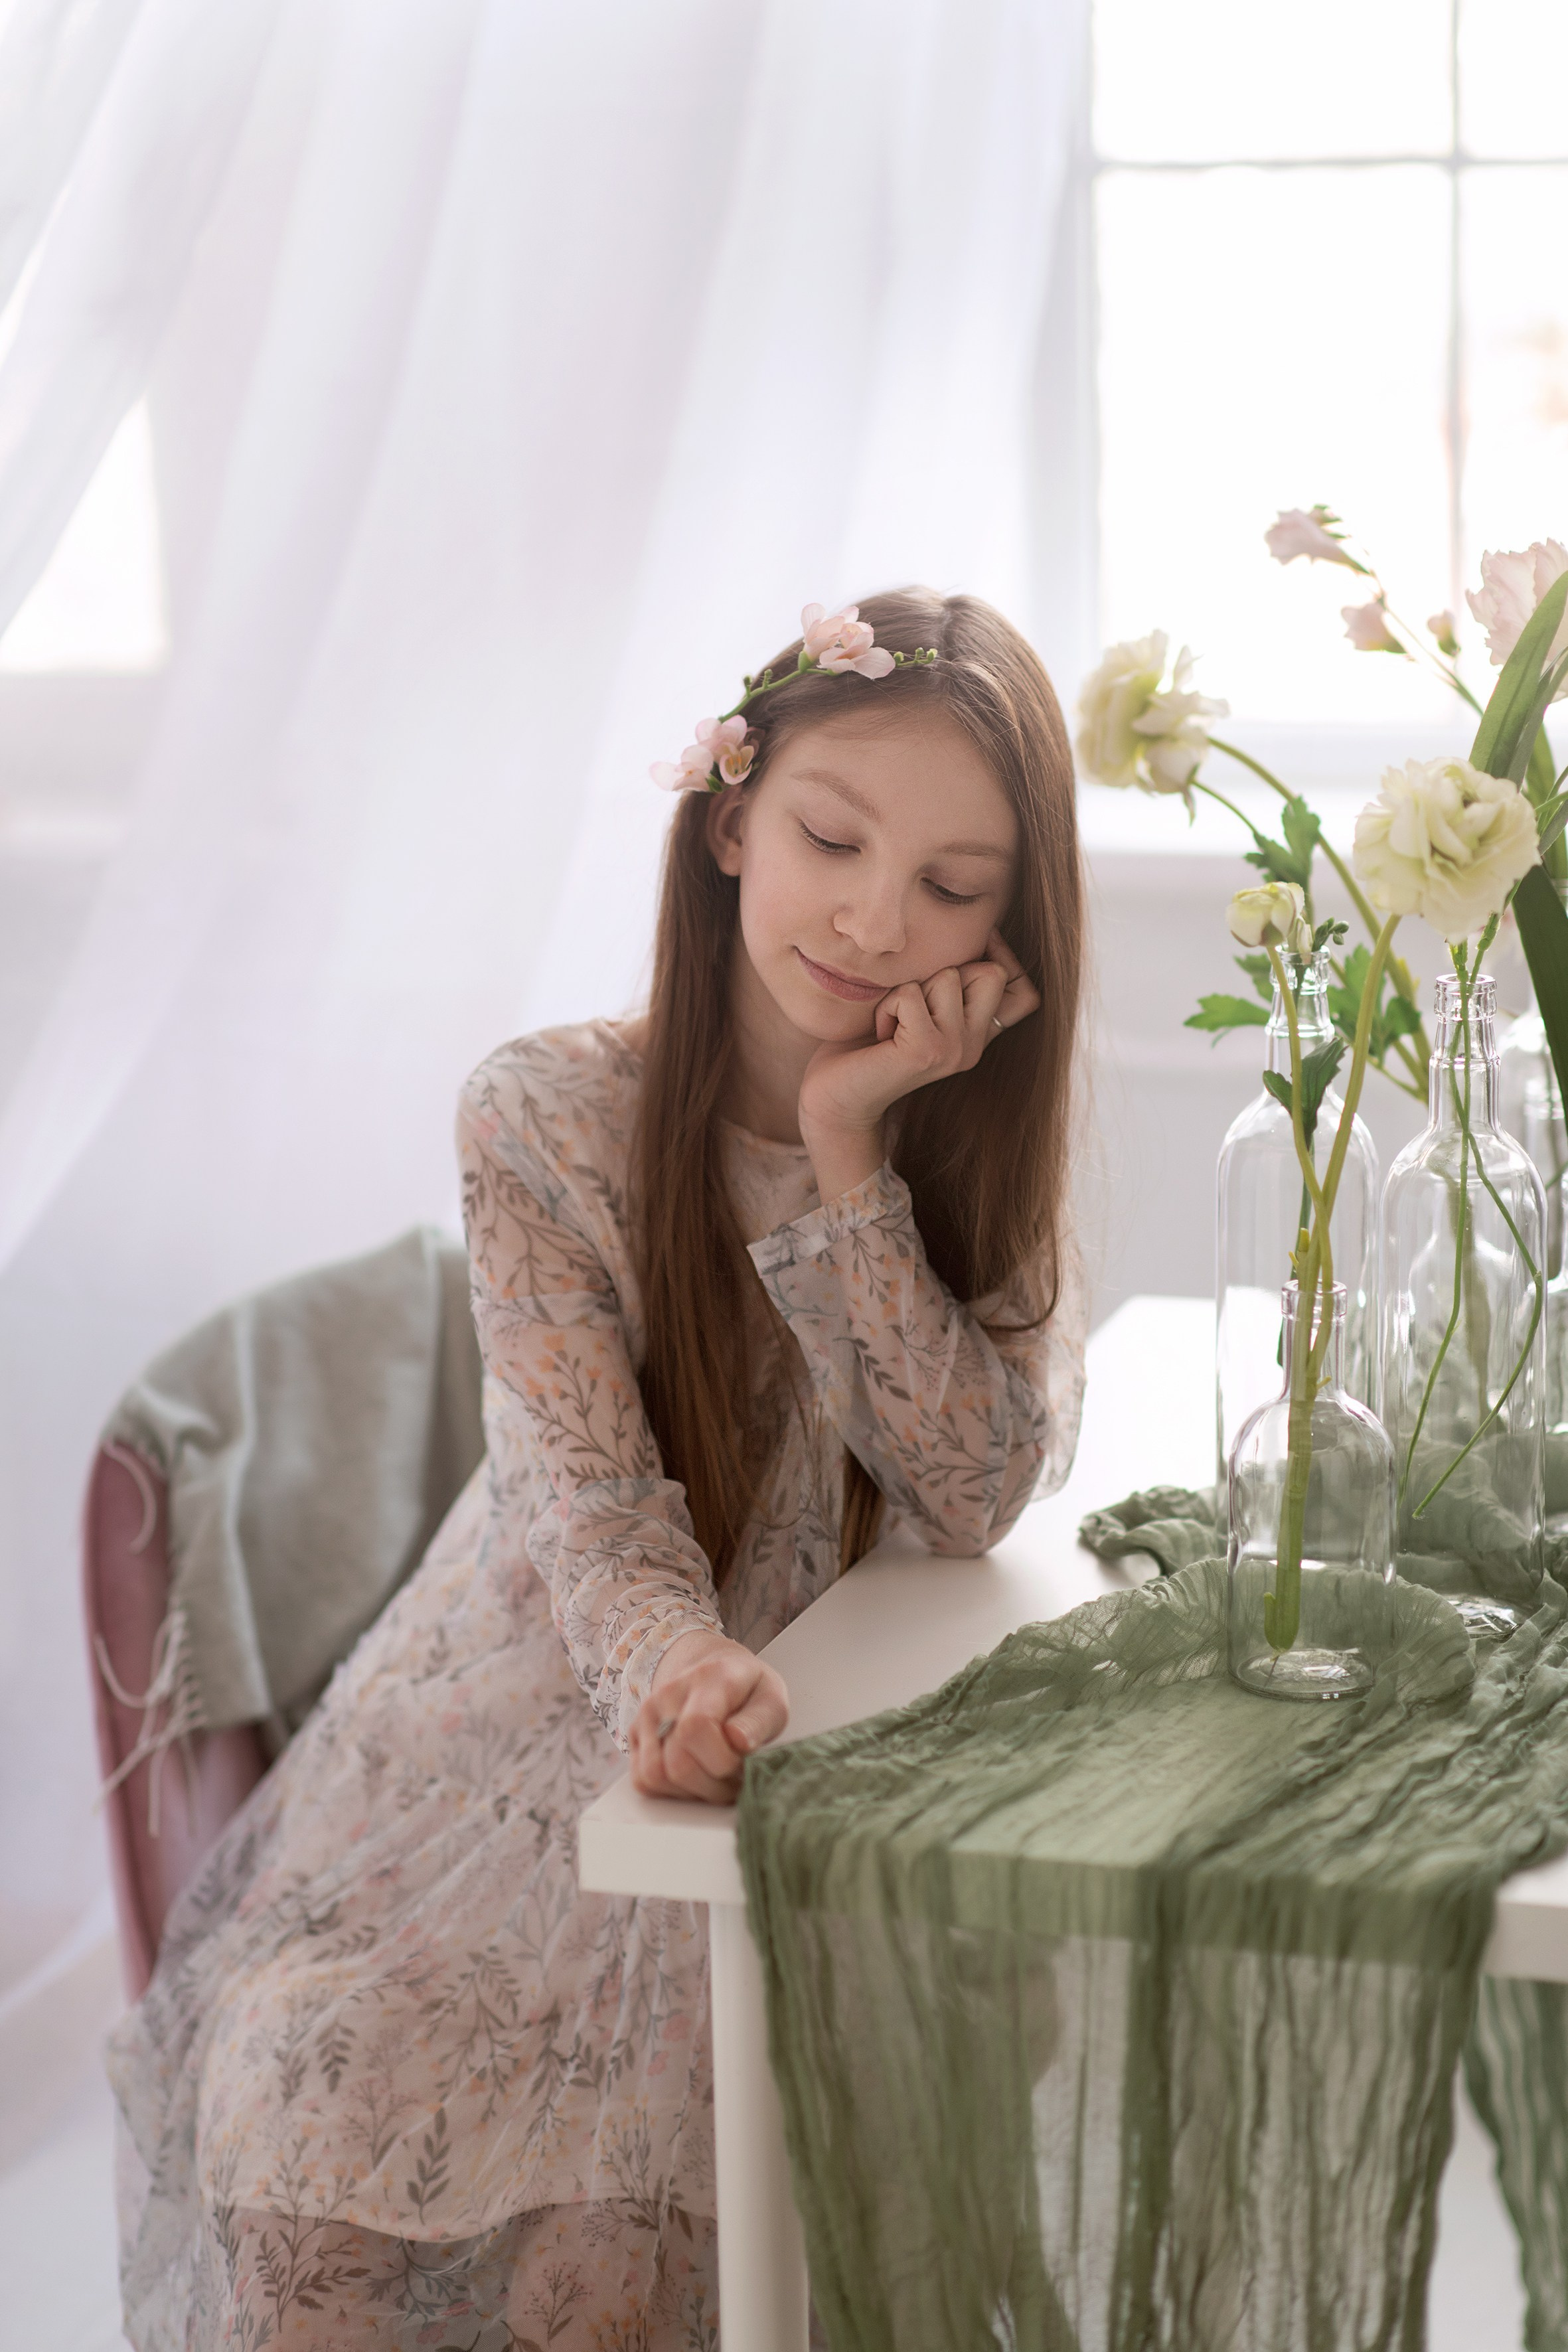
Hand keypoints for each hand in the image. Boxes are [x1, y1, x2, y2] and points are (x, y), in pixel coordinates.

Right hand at [629, 1630, 788, 1803]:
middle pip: (676, 1763)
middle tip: (734, 1780)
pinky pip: (642, 1780)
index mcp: (706, 1680)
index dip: (722, 1761)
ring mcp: (647, 1716)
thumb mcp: (771, 1698)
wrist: (715, 1673)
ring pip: (654, 1776)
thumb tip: (738, 1742)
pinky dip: (670, 1792)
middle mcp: (667, 1696)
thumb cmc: (747, 1691)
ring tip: (716, 1780)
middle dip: (712, 1786)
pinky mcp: (636, 1736)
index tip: (744, 1764)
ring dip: (691, 1792)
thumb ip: (759, 1721)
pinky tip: (695, 1780)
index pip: (696, 1727)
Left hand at [798, 928, 1040, 1200]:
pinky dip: (887, 1005)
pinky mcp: (927, 1051)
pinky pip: (910, 994)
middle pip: (991, 972)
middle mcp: (973, 1047)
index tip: (966, 955)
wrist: (835, 1099)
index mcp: (976, 1036)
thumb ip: (947, 985)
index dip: (1006, 959)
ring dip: (908, 988)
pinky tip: (880, 1034)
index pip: (1026, 995)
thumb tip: (973, 931)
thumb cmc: (866, 1045)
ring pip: (948, 976)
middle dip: (945, 971)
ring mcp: (955, 1051)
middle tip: (912, 1004)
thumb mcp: (918, 1007)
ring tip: (892, 1021)